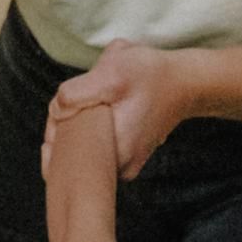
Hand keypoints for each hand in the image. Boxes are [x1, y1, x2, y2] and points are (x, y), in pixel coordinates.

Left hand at [47, 41, 198, 175]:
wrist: (186, 82)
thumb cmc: (152, 75)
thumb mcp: (111, 73)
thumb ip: (75, 93)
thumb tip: (56, 112)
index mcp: (115, 153)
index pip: (63, 154)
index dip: (55, 128)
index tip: (68, 105)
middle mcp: (120, 169)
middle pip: (72, 155)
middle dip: (67, 129)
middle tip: (87, 102)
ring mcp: (125, 167)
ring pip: (84, 152)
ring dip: (81, 130)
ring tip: (100, 107)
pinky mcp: (129, 160)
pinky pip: (98, 152)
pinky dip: (93, 134)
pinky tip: (104, 116)